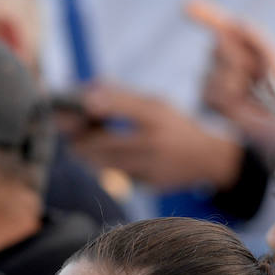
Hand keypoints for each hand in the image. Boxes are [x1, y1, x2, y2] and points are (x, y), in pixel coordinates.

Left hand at [70, 83, 242, 190]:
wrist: (208, 159)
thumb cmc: (175, 127)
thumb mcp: (157, 104)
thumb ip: (123, 97)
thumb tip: (88, 90)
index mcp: (156, 114)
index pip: (120, 106)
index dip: (95, 104)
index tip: (77, 104)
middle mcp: (155, 141)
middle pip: (106, 142)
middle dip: (81, 138)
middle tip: (66, 133)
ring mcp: (153, 165)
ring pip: (108, 162)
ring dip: (87, 155)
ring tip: (77, 147)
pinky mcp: (151, 184)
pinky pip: (119, 175)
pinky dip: (105, 167)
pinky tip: (97, 161)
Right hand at [186, 0, 274, 156]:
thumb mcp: (273, 57)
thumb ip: (255, 35)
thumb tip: (231, 23)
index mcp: (242, 49)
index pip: (221, 28)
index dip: (206, 15)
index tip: (187, 5)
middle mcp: (224, 62)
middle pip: (219, 45)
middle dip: (241, 56)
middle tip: (260, 75)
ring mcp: (212, 82)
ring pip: (214, 67)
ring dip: (237, 77)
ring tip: (252, 93)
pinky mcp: (206, 102)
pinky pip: (210, 89)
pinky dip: (228, 95)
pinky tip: (239, 106)